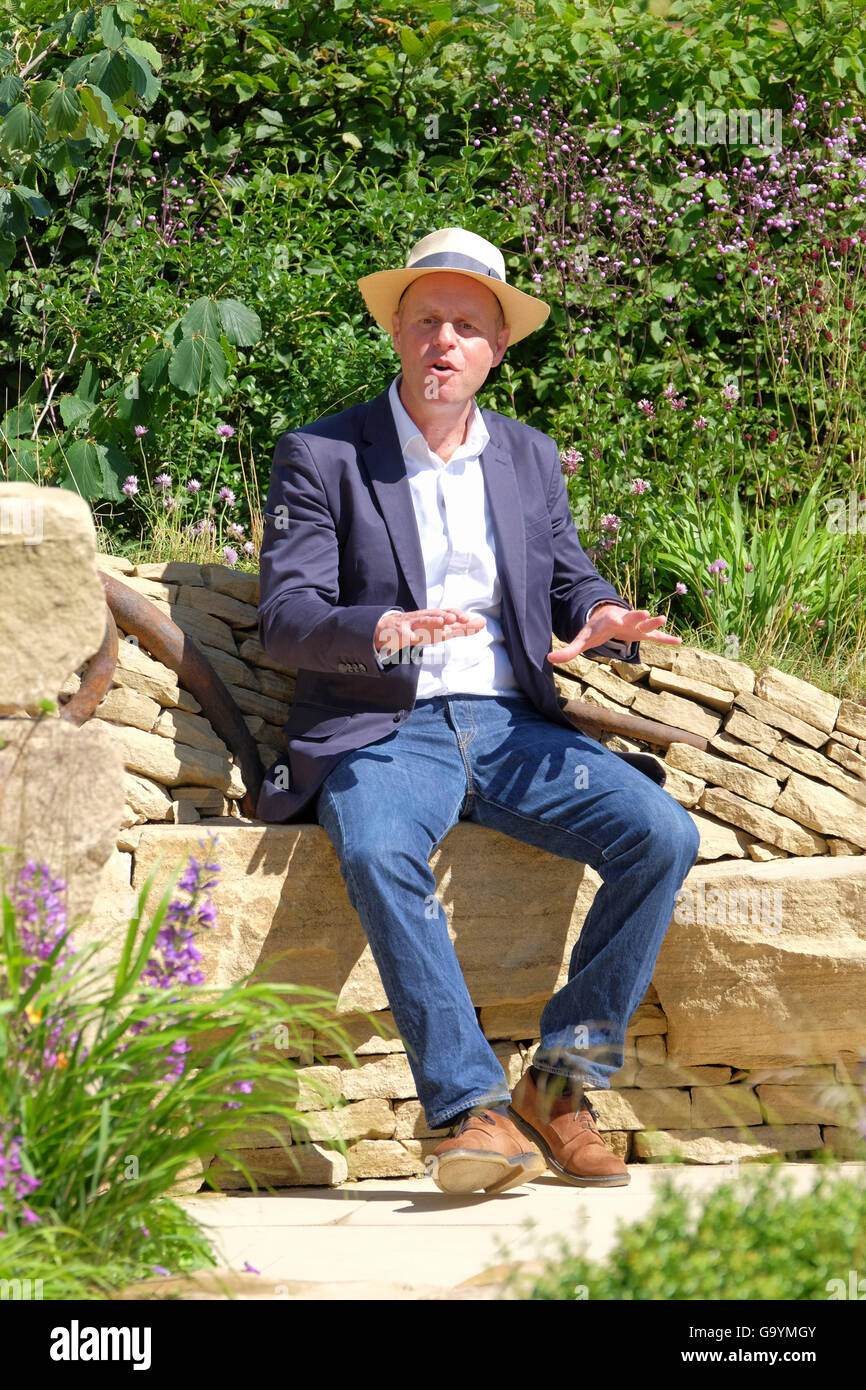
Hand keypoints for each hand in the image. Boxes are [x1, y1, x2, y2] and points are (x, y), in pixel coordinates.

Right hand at [375, 607, 485, 656]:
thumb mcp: (443, 629)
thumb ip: (462, 628)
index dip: (458, 615)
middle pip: (435, 614)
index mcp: (436, 617)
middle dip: (444, 616)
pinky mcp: (400, 633)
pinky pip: (404, 634)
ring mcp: (412, 624)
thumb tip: (483, 622)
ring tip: (441, 623)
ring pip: (421, 621)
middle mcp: (425, 618)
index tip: (469, 620)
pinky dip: (408, 635)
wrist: (391, 629)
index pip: (448, 613)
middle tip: (454, 619)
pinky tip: (412, 638)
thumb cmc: (422, 629)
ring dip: (431, 621)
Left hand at [548, 603, 680, 663]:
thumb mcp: (582, 639)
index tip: (619, 620)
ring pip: (646, 625)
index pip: (613, 620)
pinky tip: (679, 641)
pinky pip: (656, 637)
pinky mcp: (642, 633)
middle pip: (632, 617)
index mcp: (610, 621)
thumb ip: (567, 650)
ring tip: (664, 618)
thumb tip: (548, 659)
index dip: (616, 620)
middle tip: (646, 612)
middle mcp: (625, 620)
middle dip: (638, 616)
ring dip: (655, 622)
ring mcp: (636, 626)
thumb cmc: (595, 629)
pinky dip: (666, 638)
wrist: (607, 617)